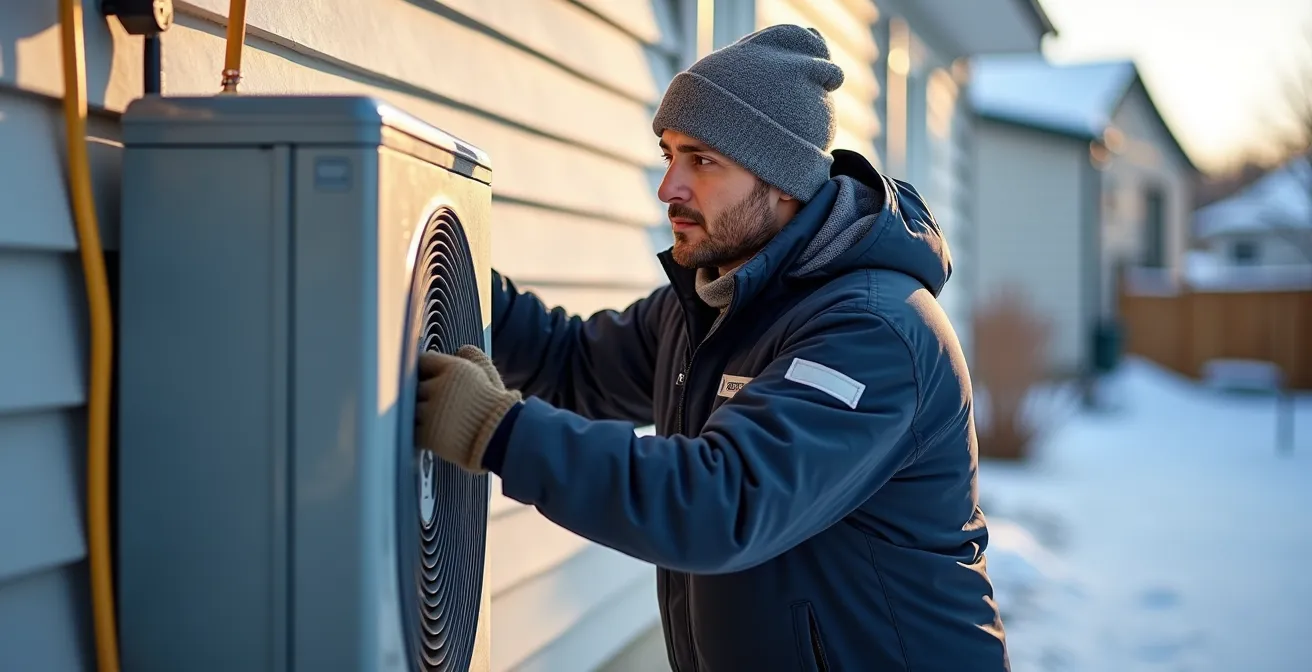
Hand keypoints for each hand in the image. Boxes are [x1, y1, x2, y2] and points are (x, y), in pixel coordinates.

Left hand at [415, 344, 520, 472]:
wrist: (503, 438)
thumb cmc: (495, 405)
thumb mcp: (488, 374)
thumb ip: (472, 357)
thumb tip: (460, 349)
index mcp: (454, 369)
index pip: (423, 361)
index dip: (424, 370)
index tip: (424, 377)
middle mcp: (440, 388)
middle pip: (414, 385)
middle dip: (420, 393)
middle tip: (427, 400)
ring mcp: (432, 412)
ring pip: (410, 407)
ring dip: (417, 412)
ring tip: (429, 417)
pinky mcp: (428, 434)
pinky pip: (411, 429)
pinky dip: (417, 430)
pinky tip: (428, 431)